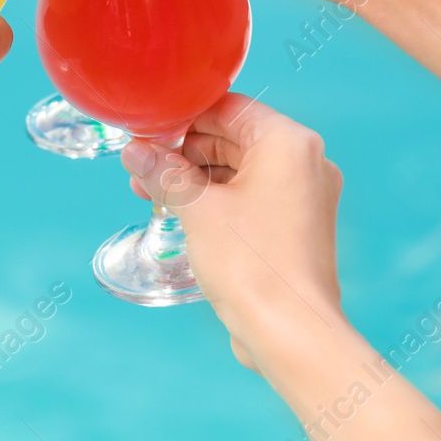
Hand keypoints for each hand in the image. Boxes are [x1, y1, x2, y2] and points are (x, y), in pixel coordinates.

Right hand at [122, 95, 343, 369]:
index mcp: (289, 143)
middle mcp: (304, 163)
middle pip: (233, 138)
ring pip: (239, 171)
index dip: (182, 118)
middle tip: (141, 165)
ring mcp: (303, 197)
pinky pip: (250, 198)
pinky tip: (179, 212)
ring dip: (195, 178)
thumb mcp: (197, 209)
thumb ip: (164, 173)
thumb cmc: (252, 264)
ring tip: (149, 191)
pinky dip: (216, 200)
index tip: (146, 132)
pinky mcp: (295, 228)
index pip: (228, 108)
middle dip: (184, 153)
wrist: (291, 332)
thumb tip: (136, 151)